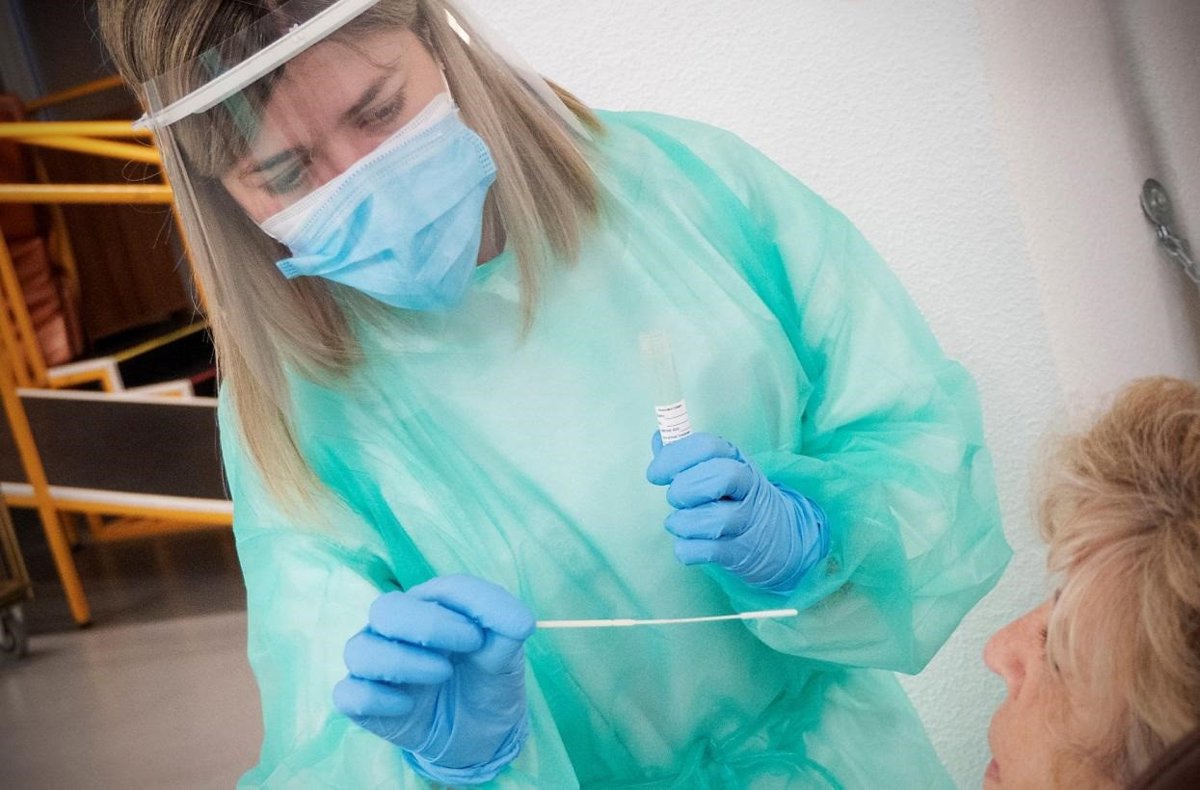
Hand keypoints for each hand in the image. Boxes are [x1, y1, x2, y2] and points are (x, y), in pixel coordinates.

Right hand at [333, 575, 534, 783]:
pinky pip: (348, 694)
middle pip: (385, 608)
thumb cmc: (487, 680)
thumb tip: (521, 619)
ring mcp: (375, 665)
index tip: (481, 636)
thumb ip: (509, 627)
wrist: (482, 735)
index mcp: (429, 606)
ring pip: (359, 650)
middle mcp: (394, 628)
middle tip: (467, 646)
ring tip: (442, 675)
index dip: (459, 606)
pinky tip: (407, 706)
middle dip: (426, 625)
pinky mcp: (364, 703)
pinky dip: (376, 698)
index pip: (436, 590)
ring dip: (403, 663)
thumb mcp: (507, 653)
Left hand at [646, 432, 828, 593]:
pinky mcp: (742, 552)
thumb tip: (658, 439)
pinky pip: (708, 551)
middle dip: (684, 489)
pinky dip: (687, 549)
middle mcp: (748, 488)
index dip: (674, 457)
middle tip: (675, 499)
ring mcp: (748, 522)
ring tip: (678, 523)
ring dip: (683, 522)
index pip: (708, 446)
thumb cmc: (738, 499)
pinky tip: (687, 543)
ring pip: (715, 520)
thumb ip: (687, 456)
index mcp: (738, 460)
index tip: (655, 474)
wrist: (782, 538)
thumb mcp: (720, 470)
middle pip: (719, 477)